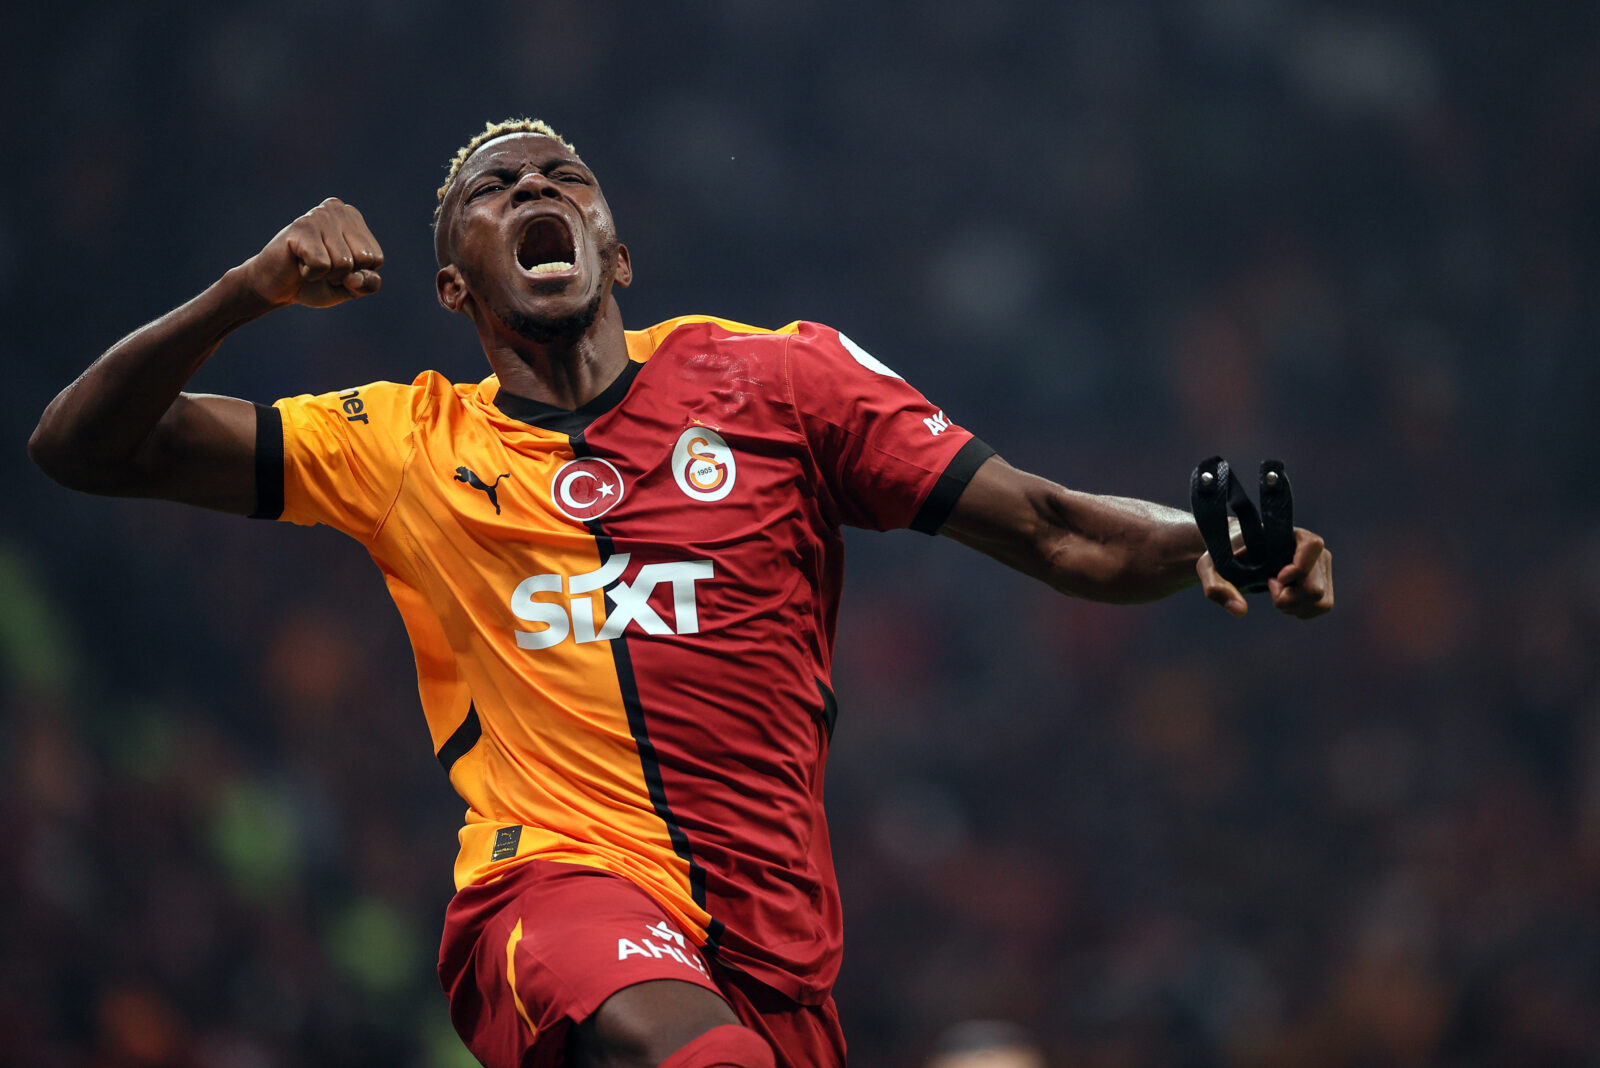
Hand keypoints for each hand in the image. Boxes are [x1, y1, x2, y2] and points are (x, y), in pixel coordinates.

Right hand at [237, 198, 384, 308]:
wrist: (276, 286)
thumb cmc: (317, 282)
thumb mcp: (352, 287)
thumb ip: (369, 284)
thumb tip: (355, 276)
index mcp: (354, 218)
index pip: (376, 258)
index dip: (356, 273)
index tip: (335, 267)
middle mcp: (338, 209)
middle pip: (363, 258)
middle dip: (343, 274)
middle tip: (322, 266)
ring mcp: (319, 215)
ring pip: (344, 263)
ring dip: (326, 274)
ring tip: (309, 263)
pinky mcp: (301, 227)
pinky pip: (322, 265)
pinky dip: (311, 274)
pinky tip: (299, 263)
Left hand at [1197, 527, 1333, 618]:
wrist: (1236, 556)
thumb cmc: (1224, 555)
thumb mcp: (1210, 567)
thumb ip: (1217, 586)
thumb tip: (1240, 611)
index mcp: (1290, 533)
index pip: (1313, 545)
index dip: (1298, 567)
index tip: (1274, 578)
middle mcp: (1313, 549)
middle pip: (1315, 588)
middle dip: (1287, 599)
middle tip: (1268, 587)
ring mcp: (1320, 566)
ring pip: (1322, 601)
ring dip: (1294, 607)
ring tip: (1275, 595)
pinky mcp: (1323, 582)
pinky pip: (1322, 606)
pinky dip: (1301, 611)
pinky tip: (1283, 600)